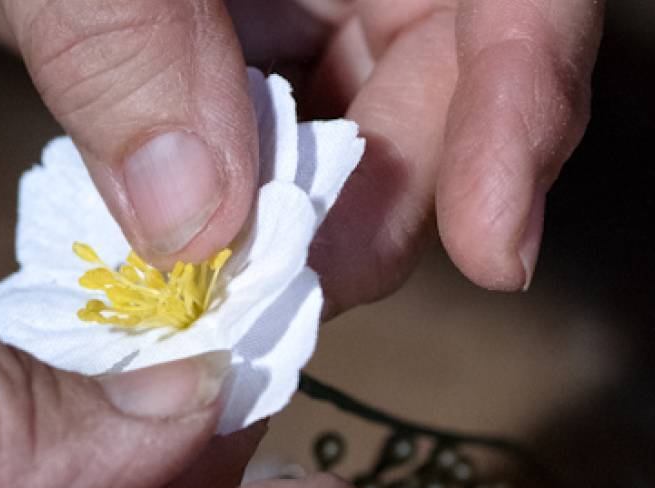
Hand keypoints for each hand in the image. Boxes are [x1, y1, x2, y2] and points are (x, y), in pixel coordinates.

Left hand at [0, 0, 602, 314]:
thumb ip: (128, 44)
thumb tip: (199, 227)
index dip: (526, 105)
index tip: (493, 251)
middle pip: (437, 83)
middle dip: (384, 201)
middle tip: (300, 290)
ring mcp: (271, 1)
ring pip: (344, 133)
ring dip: (303, 226)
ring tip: (232, 285)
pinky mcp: (202, 55)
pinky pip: (254, 149)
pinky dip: (230, 214)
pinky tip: (183, 250)